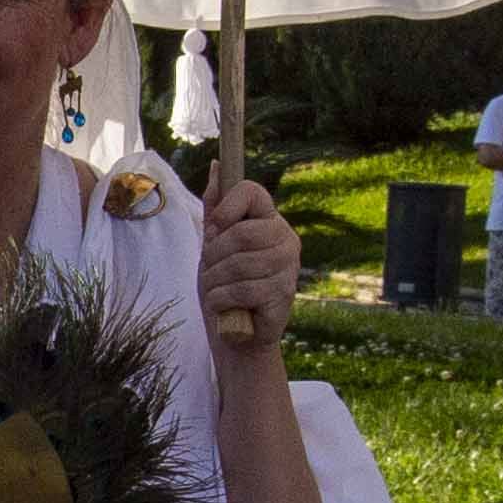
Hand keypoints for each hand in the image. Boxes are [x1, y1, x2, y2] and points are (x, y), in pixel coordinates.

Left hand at [197, 177, 297, 348]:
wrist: (236, 337)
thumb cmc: (225, 288)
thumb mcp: (214, 245)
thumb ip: (216, 208)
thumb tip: (216, 166)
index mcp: (269, 221)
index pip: (251, 190)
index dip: (226, 208)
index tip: (215, 228)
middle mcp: (285, 238)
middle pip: (240, 232)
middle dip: (214, 255)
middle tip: (213, 271)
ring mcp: (288, 266)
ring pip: (237, 263)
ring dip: (214, 282)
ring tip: (219, 291)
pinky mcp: (284, 293)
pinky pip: (241, 289)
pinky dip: (221, 300)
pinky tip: (226, 306)